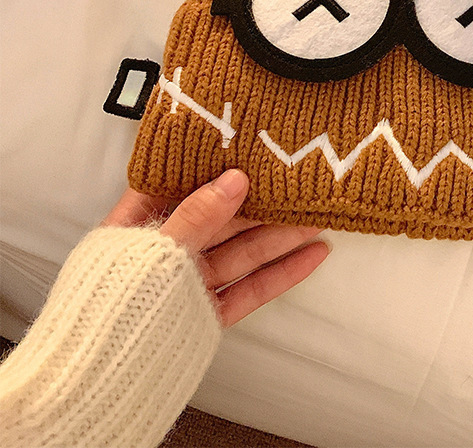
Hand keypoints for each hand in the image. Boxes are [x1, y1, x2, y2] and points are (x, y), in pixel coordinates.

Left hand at [103, 170, 328, 326]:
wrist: (98, 382)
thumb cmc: (111, 307)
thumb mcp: (153, 249)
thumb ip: (196, 215)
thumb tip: (234, 180)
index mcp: (137, 226)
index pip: (177, 184)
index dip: (211, 165)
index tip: (247, 148)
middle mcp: (166, 251)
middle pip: (220, 218)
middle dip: (260, 202)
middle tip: (297, 183)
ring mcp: (188, 282)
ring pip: (241, 251)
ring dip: (280, 235)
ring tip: (316, 216)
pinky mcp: (207, 311)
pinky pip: (248, 287)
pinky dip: (280, 273)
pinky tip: (310, 256)